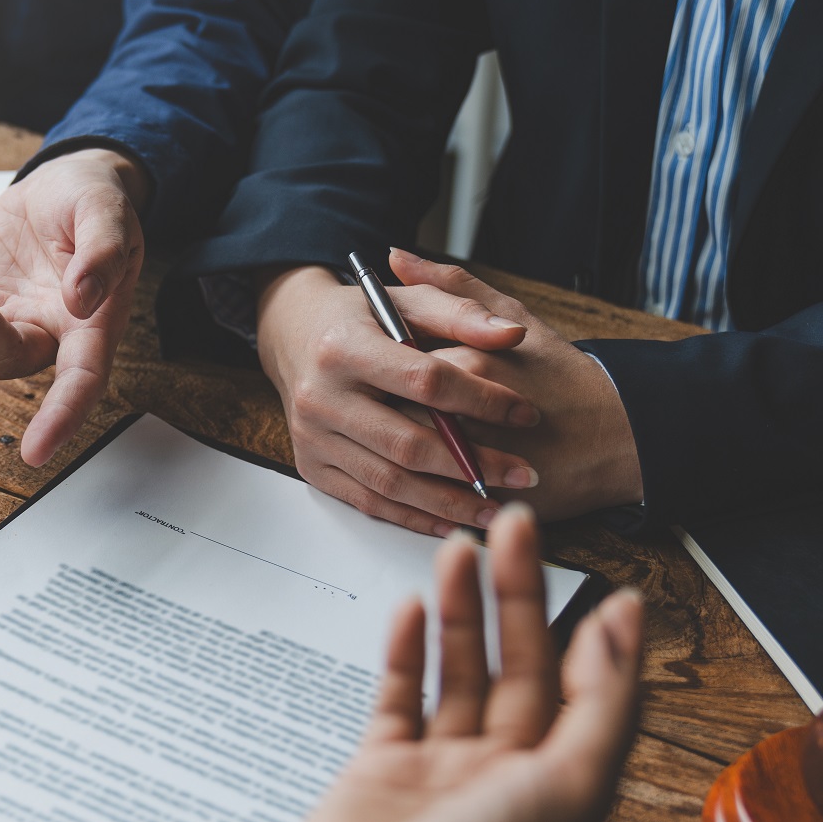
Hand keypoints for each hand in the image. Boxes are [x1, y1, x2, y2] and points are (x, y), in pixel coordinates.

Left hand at [0, 148, 148, 464]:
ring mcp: (8, 332)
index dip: (61, 418)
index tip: (36, 452)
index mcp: (92, 324)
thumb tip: (82, 299)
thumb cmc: (91, 203)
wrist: (61, 188)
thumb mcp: (107, 209)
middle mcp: (48, 339)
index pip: (82, 382)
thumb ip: (103, 251)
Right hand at [255, 262, 540, 536]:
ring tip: (496, 507)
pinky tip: (453, 520)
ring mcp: (313, 437)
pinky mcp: (312, 467)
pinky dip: (414, 517)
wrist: (295, 337)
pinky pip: (368, 502)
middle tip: (523, 474)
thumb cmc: (362, 318)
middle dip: (472, 464)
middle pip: (407, 443)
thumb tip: (513, 335)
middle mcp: (320, 396)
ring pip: (390, 482)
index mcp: (344, 347)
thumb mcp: (408, 301)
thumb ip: (462, 313)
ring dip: (448, 501)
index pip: (425, 381)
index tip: (526, 413)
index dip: (481, 400)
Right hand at [265, 505, 641, 821]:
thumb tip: (622, 627)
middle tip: (512, 526)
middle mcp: (504, 775)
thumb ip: (603, 703)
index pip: (587, 692)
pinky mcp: (378, 772)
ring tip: (456, 546)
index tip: (606, 578)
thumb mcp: (570, 787)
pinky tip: (408, 608)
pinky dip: (404, 651)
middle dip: (519, 594)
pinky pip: (397, 698)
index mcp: (561, 786)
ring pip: (458, 671)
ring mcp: (439, 772)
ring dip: (461, 609)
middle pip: (520, 666)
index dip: (598, 636)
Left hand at [384, 250, 643, 519]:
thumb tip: (395, 258)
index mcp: (466, 361)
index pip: (394, 366)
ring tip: (395, 444)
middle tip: (377, 409)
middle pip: (391, 414)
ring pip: (403, 459)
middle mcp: (464, 412)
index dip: (381, 371)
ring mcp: (472, 461)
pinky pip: (427, 498)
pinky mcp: (480, 499)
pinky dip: (413, 493)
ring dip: (391, 454)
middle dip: (379, 413)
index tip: (378, 371)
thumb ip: (450, 286)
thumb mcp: (512, 315)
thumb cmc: (561, 374)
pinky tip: (417, 479)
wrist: (616, 434)